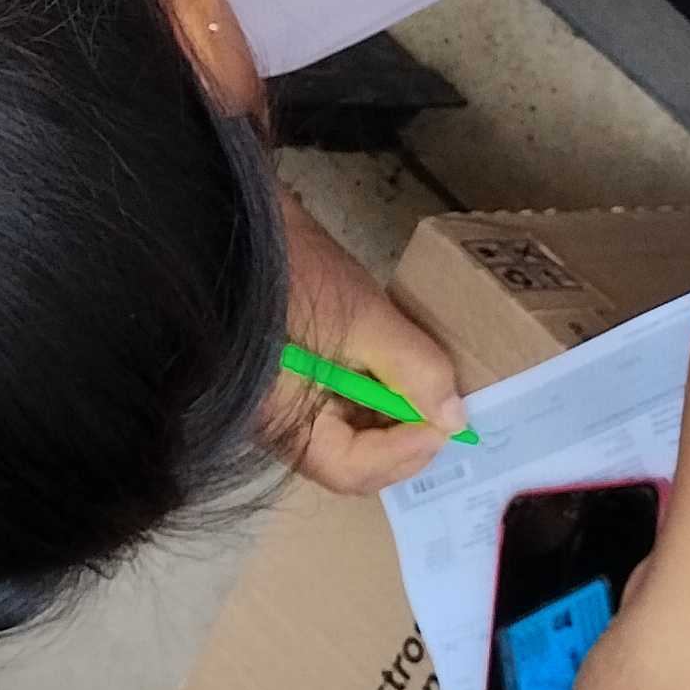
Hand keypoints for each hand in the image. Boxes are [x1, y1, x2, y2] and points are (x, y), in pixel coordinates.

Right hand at [268, 202, 470, 497]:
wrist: (236, 220)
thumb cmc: (291, 272)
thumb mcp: (362, 318)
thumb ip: (412, 369)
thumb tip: (452, 418)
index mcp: (282, 422)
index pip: (350, 469)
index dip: (405, 452)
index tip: (446, 420)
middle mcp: (278, 424)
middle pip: (350, 459)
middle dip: (403, 439)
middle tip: (444, 409)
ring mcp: (281, 401)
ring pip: (347, 433)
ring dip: (392, 417)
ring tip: (426, 388)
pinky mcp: (289, 375)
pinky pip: (337, 403)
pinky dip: (373, 393)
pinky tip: (396, 368)